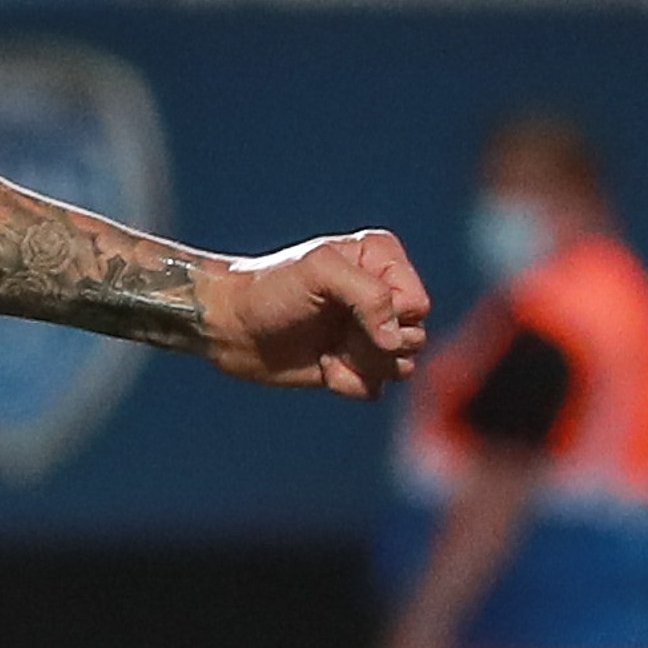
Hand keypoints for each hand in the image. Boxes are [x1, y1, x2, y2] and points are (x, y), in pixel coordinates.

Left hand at [203, 230, 431, 394]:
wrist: (229, 326)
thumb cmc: (270, 290)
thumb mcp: (319, 273)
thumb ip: (370, 296)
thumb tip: (395, 340)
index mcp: (382, 260)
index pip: (418, 304)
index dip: (389, 318)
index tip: (348, 313)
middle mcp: (382, 294)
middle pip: (415, 338)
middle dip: (375, 346)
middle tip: (337, 335)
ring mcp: (368, 331)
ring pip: (401, 366)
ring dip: (362, 365)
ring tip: (329, 350)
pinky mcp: (354, 363)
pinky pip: (377, 387)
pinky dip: (350, 383)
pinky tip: (323, 366)